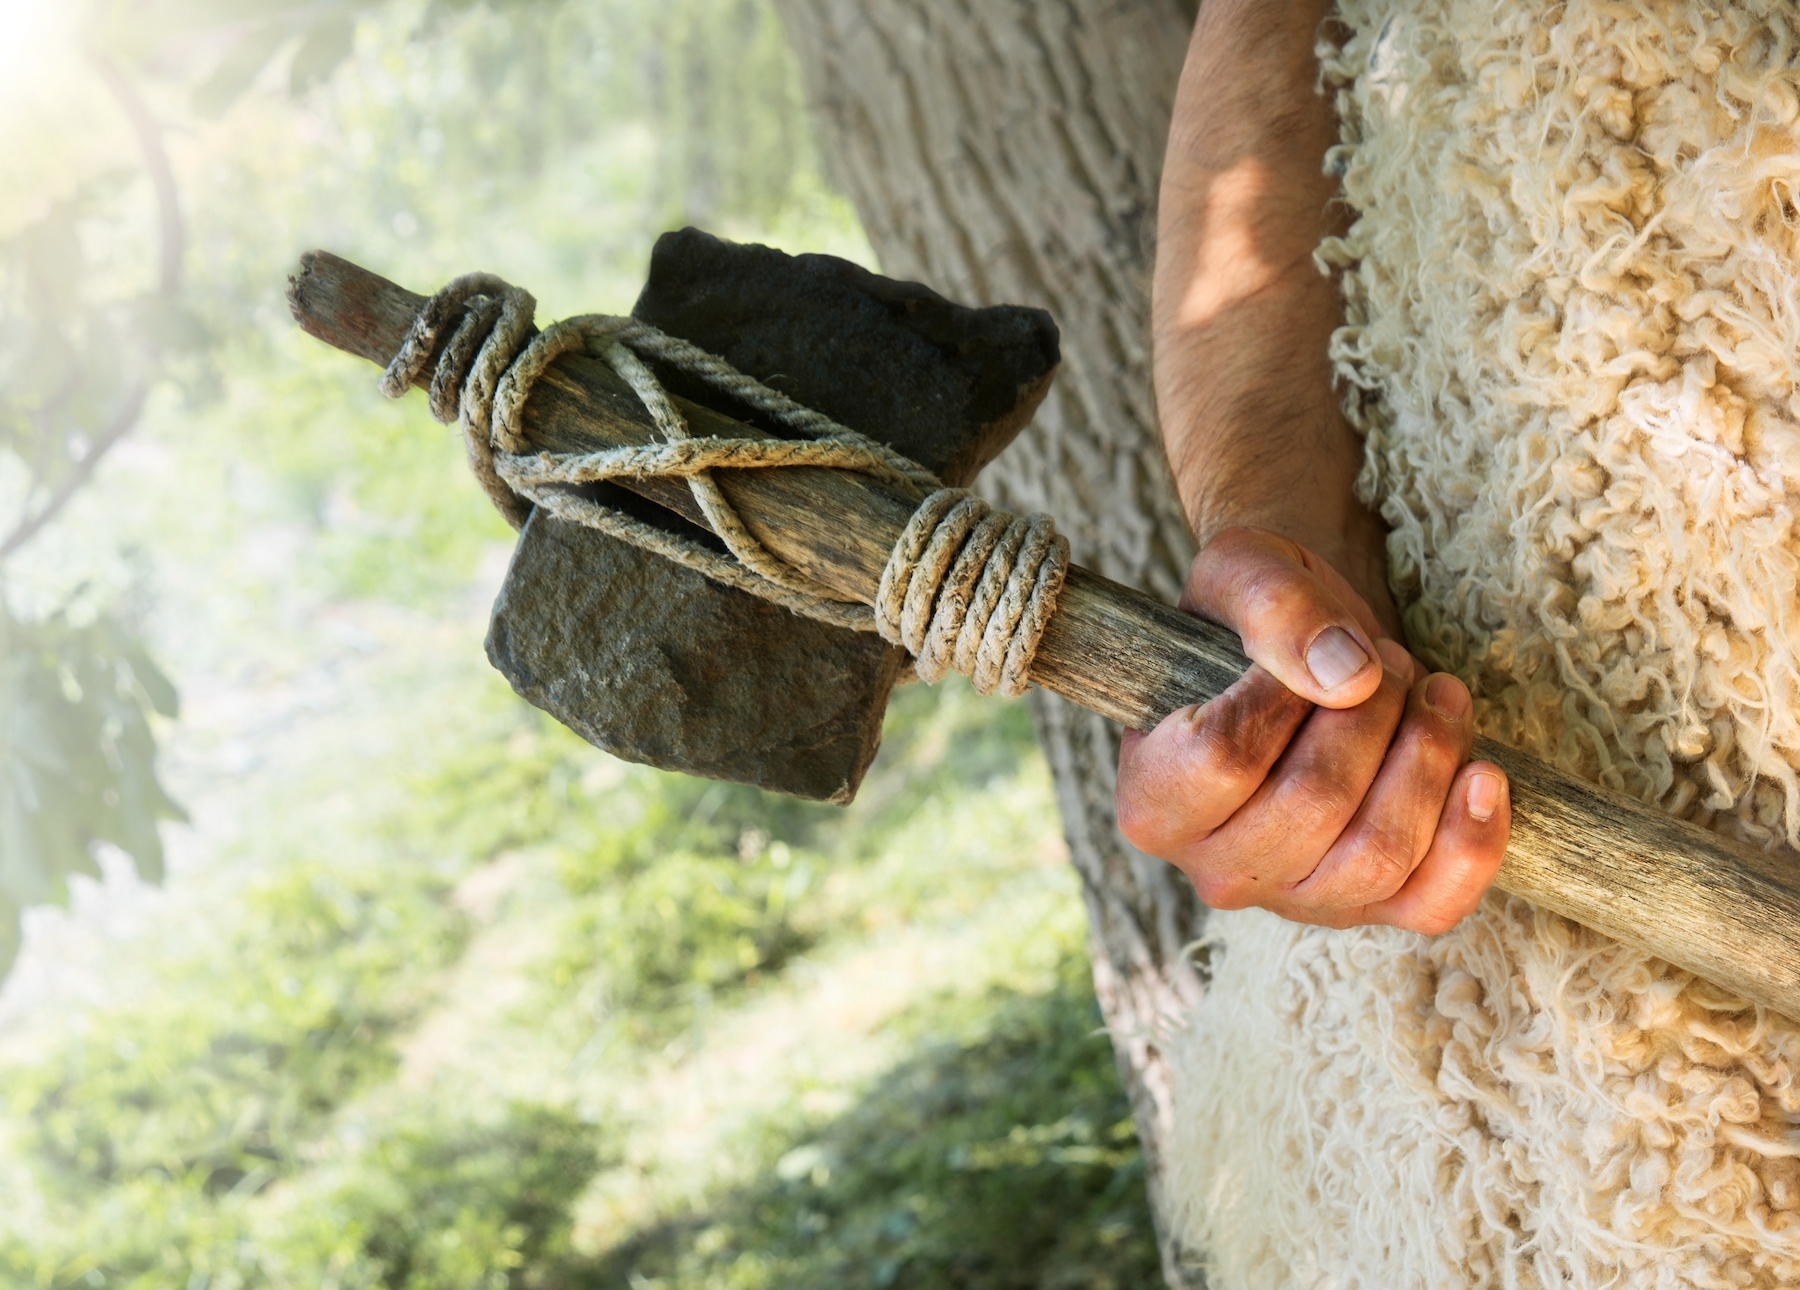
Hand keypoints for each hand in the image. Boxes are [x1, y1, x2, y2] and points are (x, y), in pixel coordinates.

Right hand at [1115, 528, 1508, 933]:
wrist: (1309, 649)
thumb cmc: (1258, 613)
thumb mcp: (1242, 573)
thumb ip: (1274, 610)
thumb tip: (1348, 678)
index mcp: (1152, 798)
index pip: (1220, 758)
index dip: (1281, 692)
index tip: (1305, 646)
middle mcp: (1212, 868)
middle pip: (1312, 804)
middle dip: (1371, 712)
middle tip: (1381, 661)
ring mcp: (1292, 898)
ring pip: (1377, 852)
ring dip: (1425, 754)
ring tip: (1431, 693)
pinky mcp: (1368, 908)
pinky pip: (1431, 902)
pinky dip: (1473, 840)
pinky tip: (1485, 774)